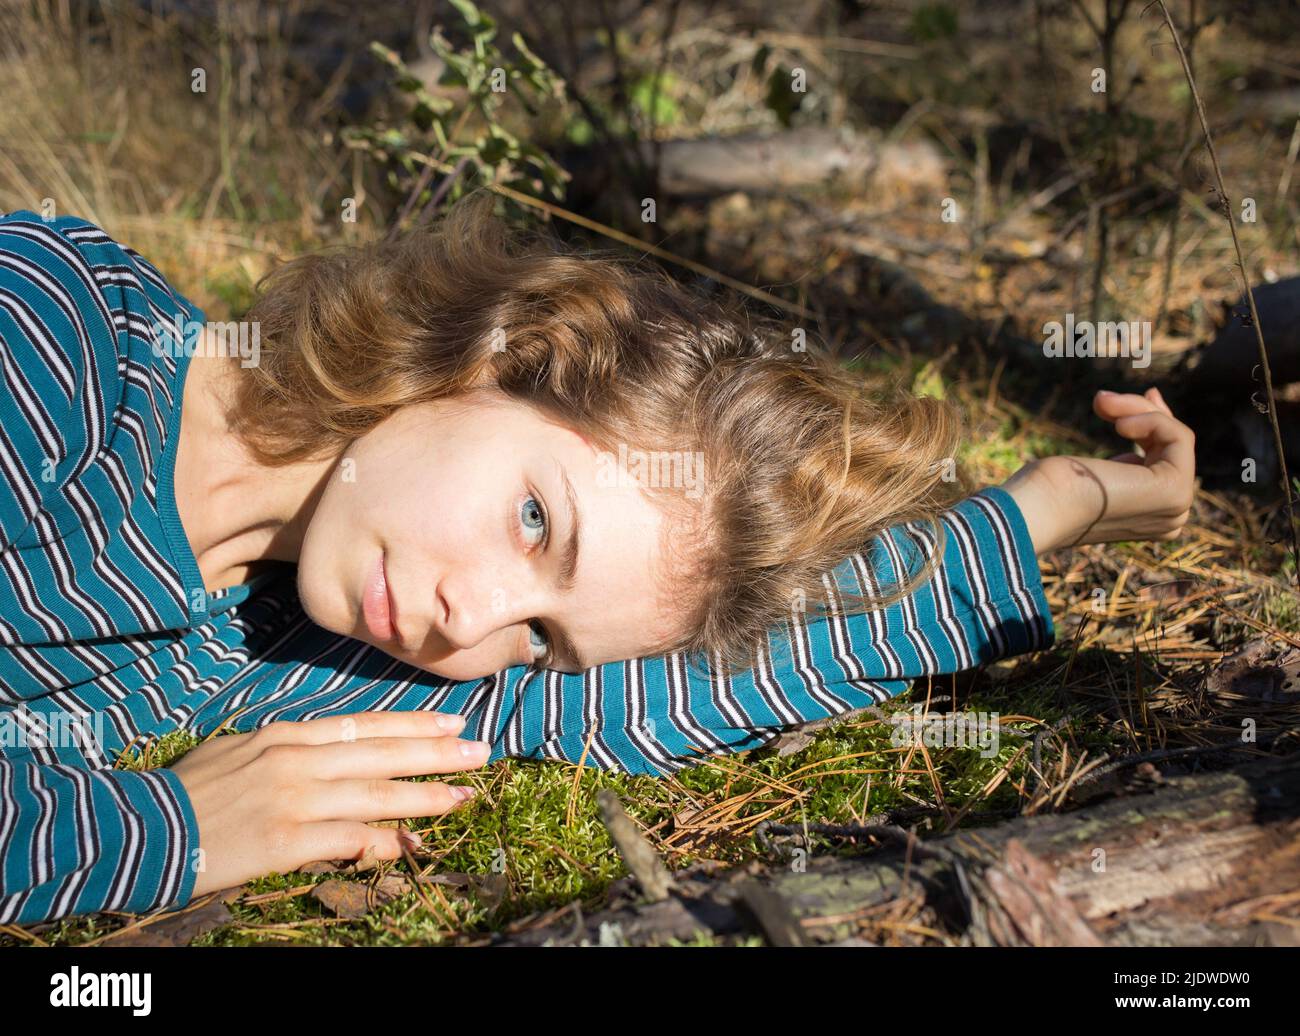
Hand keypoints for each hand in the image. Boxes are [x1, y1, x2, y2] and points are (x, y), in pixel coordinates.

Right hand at [168, 711, 487, 898]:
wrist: (142, 827)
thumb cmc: (191, 789)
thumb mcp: (242, 750)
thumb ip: (295, 752)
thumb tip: (341, 762)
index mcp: (286, 734)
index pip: (365, 725)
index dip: (412, 724)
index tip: (451, 722)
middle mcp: (296, 759)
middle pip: (382, 753)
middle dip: (436, 753)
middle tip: (480, 751)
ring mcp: (294, 799)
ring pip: (376, 794)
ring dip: (424, 796)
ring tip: (463, 795)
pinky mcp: (285, 841)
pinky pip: (348, 839)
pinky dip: (382, 842)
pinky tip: (410, 843)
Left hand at [1035, 387, 1195, 549]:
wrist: (1035, 510)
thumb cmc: (1046, 493)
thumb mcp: (1091, 473)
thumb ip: (1119, 471)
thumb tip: (1133, 456)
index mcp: (1150, 518)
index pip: (1168, 463)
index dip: (1158, 426)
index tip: (1149, 394)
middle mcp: (1170, 518)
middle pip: (1172, 447)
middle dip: (1144, 411)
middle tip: (1104, 398)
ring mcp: (1175, 507)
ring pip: (1175, 437)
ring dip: (1136, 409)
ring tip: (1100, 403)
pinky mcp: (1174, 490)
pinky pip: (1178, 437)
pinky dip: (1151, 419)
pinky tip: (1119, 424)